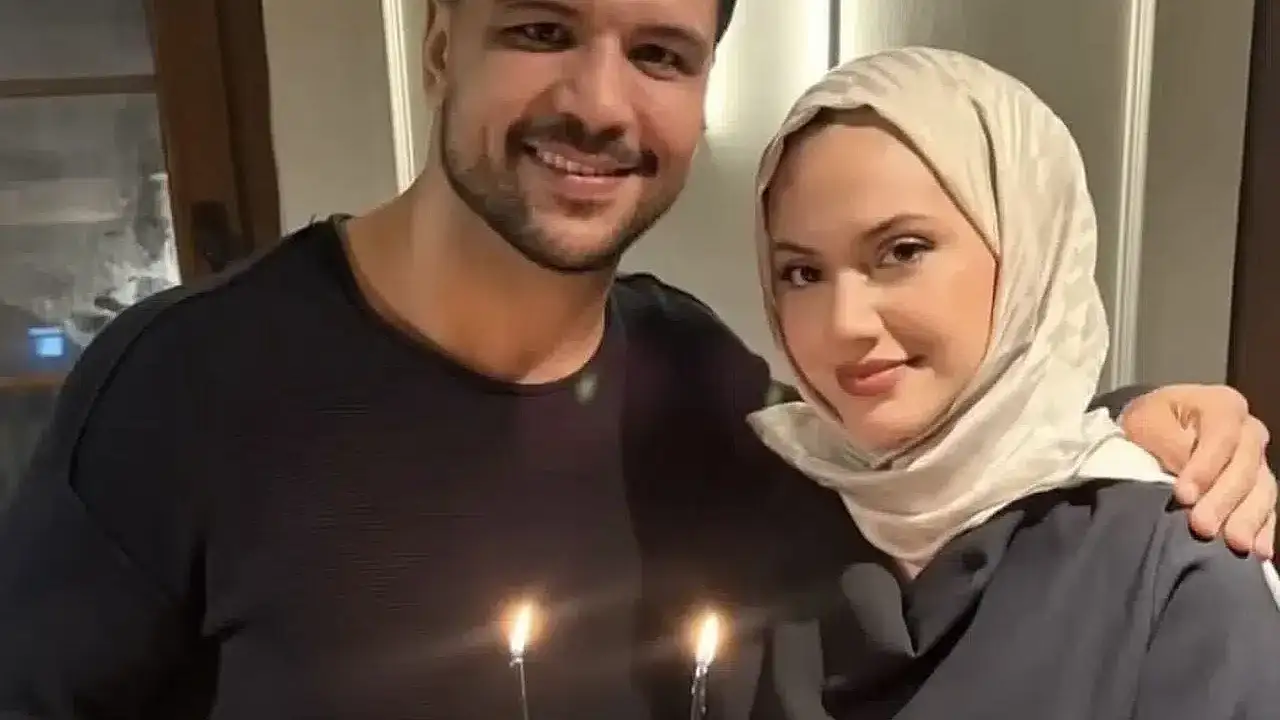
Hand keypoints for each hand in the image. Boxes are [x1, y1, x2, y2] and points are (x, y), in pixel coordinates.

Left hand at [1120, 384, 1275, 557]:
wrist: (1153, 430)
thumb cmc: (1149, 423)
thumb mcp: (1147, 422)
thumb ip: (1170, 443)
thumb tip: (1187, 470)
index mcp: (1223, 406)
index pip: (1222, 437)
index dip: (1205, 467)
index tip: (1183, 495)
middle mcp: (1248, 431)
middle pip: (1245, 467)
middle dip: (1224, 499)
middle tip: (1202, 527)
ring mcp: (1256, 460)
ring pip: (1261, 489)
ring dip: (1248, 518)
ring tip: (1235, 544)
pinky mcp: (1257, 487)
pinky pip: (1267, 508)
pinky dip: (1263, 529)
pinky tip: (1258, 549)